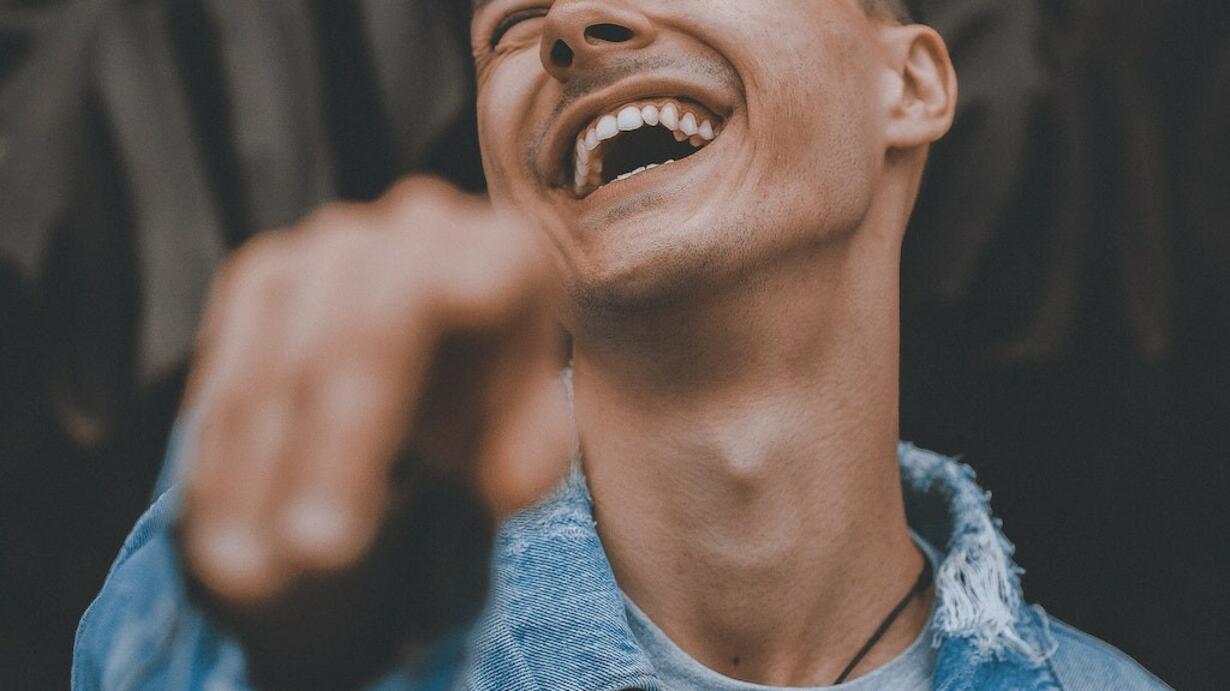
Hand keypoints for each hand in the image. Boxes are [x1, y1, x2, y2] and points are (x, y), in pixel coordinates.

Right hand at [176, 177, 571, 686]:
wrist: (449, 361)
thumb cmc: (497, 405)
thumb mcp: (527, 440)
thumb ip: (528, 457)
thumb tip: (508, 482)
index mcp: (502, 254)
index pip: (421, 312)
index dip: (370, 420)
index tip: (350, 522)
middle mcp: (417, 227)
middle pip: (348, 336)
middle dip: (325, 454)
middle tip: (311, 559)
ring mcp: (333, 244)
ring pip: (276, 360)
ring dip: (255, 472)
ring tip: (248, 576)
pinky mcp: (268, 274)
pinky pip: (228, 367)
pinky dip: (223, 457)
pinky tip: (219, 530)